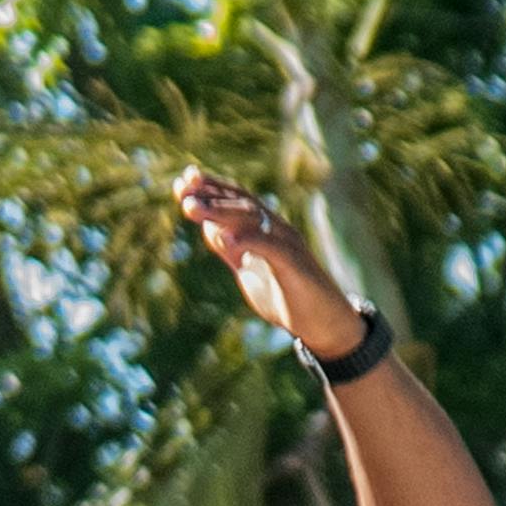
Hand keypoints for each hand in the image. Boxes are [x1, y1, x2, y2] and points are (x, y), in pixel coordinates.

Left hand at [176, 171, 368, 363]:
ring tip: (193, 208)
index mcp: (264, 230)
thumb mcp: (249, 271)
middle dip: (211, 196)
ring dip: (220, 211)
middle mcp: (276, 229)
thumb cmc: (286, 296)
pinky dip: (249, 241)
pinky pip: (271, 247)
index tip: (182, 182)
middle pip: (242, 204)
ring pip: (253, 219)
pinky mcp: (295, 264)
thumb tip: (209, 228)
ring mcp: (287, 244)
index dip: (210, 189)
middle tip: (183, 191)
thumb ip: (231, 250)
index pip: (236, 201)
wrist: (323, 324)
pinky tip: (227, 241)